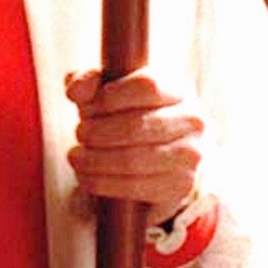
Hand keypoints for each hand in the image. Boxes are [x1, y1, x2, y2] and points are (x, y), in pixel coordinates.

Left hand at [65, 68, 203, 220]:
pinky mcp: (181, 185)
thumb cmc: (127, 115)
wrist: (156, 158)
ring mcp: (190, 154)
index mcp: (178, 88)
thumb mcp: (107, 91)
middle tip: (79, 133)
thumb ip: (88, 81)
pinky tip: (86, 176)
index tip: (87, 106)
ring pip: (134, 159)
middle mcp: (192, 120)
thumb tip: (75, 91)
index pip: (147, 86)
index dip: (111, 96)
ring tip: (76, 156)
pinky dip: (103, 182)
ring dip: (95, 160)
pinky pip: (135, 186)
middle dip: (97, 132)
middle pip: (137, 126)